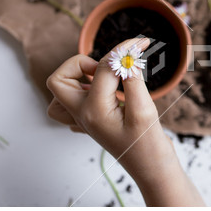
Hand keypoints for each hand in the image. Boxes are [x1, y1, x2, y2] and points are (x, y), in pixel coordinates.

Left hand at [46, 38, 204, 205]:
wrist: (151, 168)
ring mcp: (84, 119)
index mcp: (94, 111)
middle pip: (59, 80)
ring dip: (77, 78)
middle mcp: (83, 114)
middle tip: (107, 68)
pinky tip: (104, 93)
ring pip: (60, 92)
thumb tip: (126, 56)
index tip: (140, 43)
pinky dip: (82, 92)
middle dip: (81, 64)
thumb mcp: (144, 110)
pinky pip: (71, 103)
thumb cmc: (148, 144)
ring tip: (102, 79)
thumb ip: (133, 80)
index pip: (102, 68)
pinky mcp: (91, 121)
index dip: (123, 51)